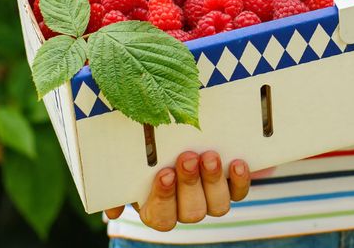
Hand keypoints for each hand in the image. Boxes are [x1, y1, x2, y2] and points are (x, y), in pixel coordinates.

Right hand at [105, 151, 250, 231]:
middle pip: (191, 212)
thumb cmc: (146, 152)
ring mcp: (208, 200)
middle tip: (188, 157)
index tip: (164, 173)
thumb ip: (117, 185)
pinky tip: (237, 162)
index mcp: (155, 209)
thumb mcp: (126, 166)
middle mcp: (183, 209)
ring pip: (216, 206)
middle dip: (190, 184)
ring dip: (213, 181)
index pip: (160, 216)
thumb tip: (113, 212)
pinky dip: (240, 180)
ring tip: (209, 156)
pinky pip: (238, 193)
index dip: (163, 197)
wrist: (178, 137)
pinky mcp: (230, 187)